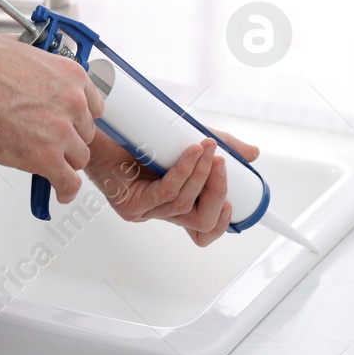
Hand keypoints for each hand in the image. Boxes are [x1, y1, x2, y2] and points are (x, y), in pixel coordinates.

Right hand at [0, 36, 104, 203]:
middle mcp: (72, 103)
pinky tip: (60, 191)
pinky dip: (65, 190)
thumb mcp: (23, 52)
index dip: (78, 118)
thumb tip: (41, 74)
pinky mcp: (46, 158)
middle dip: (69, 139)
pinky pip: (68, 182)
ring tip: (49, 164)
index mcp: (70, 76)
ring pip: (79, 158)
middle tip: (51, 142)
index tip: (71, 124)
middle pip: (85, 133)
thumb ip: (43, 68)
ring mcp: (60, 132)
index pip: (93, 106)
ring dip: (65, 162)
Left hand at [85, 127, 260, 246]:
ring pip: (183, 205)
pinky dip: (182, 173)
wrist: (100, 125)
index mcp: (174, 202)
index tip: (233, 204)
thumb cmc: (139, 134)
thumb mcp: (188, 137)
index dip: (220, 223)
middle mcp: (160, 211)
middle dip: (217, 195)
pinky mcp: (129, 204)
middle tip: (225, 165)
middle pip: (199, 222)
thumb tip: (252, 154)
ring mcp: (144, 210)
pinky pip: (163, 194)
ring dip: (200, 176)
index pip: (201, 229)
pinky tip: (191, 154)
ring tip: (208, 148)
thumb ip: (221, 146)